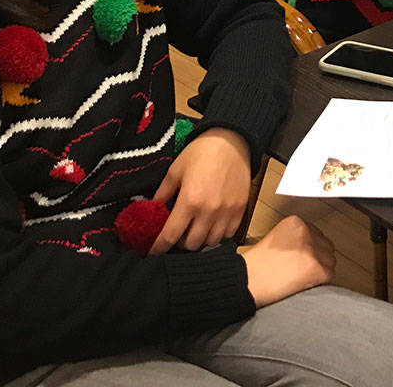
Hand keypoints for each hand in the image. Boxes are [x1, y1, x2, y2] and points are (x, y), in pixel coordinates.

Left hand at [149, 128, 251, 253]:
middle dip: (180, 242)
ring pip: (211, 242)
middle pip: (191, 244)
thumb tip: (152, 210)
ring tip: (195, 229)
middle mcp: (209, 211)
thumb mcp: (175, 171)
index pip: (170, 236)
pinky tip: (212, 224)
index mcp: (190, 201)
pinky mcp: (240, 209)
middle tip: (177, 234)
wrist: (231, 141)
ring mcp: (227, 212)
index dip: (158, 248)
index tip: (153, 251)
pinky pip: (228, 234)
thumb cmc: (202, 153)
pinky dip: (218, 234)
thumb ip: (162, 193)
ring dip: (200, 239)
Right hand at [242, 215, 335, 306]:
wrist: (248, 280)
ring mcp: (312, 250)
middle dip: (317, 257)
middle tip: (301, 268)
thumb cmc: (257, 265)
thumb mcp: (276, 238)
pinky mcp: (316, 268)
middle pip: (326, 245)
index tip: (302, 257)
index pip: (317, 234)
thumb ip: (295, 238)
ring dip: (320, 269)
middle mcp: (306, 232)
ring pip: (330, 260)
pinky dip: (320, 281)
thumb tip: (312, 247)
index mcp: (295, 222)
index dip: (310, 248)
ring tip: (301, 276)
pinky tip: (304, 282)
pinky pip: (329, 274)